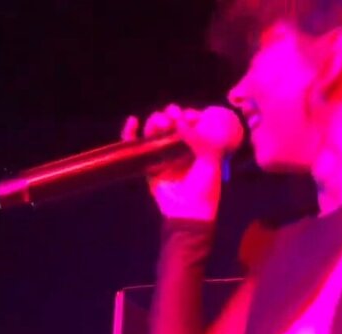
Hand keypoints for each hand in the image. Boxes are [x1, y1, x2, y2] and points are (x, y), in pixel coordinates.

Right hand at [121, 104, 242, 220]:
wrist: (189, 211)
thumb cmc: (205, 187)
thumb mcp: (210, 160)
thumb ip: (198, 138)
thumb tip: (180, 122)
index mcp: (195, 144)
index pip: (188, 121)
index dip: (188, 114)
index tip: (193, 117)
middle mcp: (178, 146)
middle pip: (169, 121)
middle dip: (171, 114)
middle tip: (174, 118)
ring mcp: (161, 154)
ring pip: (153, 129)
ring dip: (155, 120)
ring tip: (162, 124)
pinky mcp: (146, 164)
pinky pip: (135, 145)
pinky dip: (130, 132)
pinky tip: (133, 121)